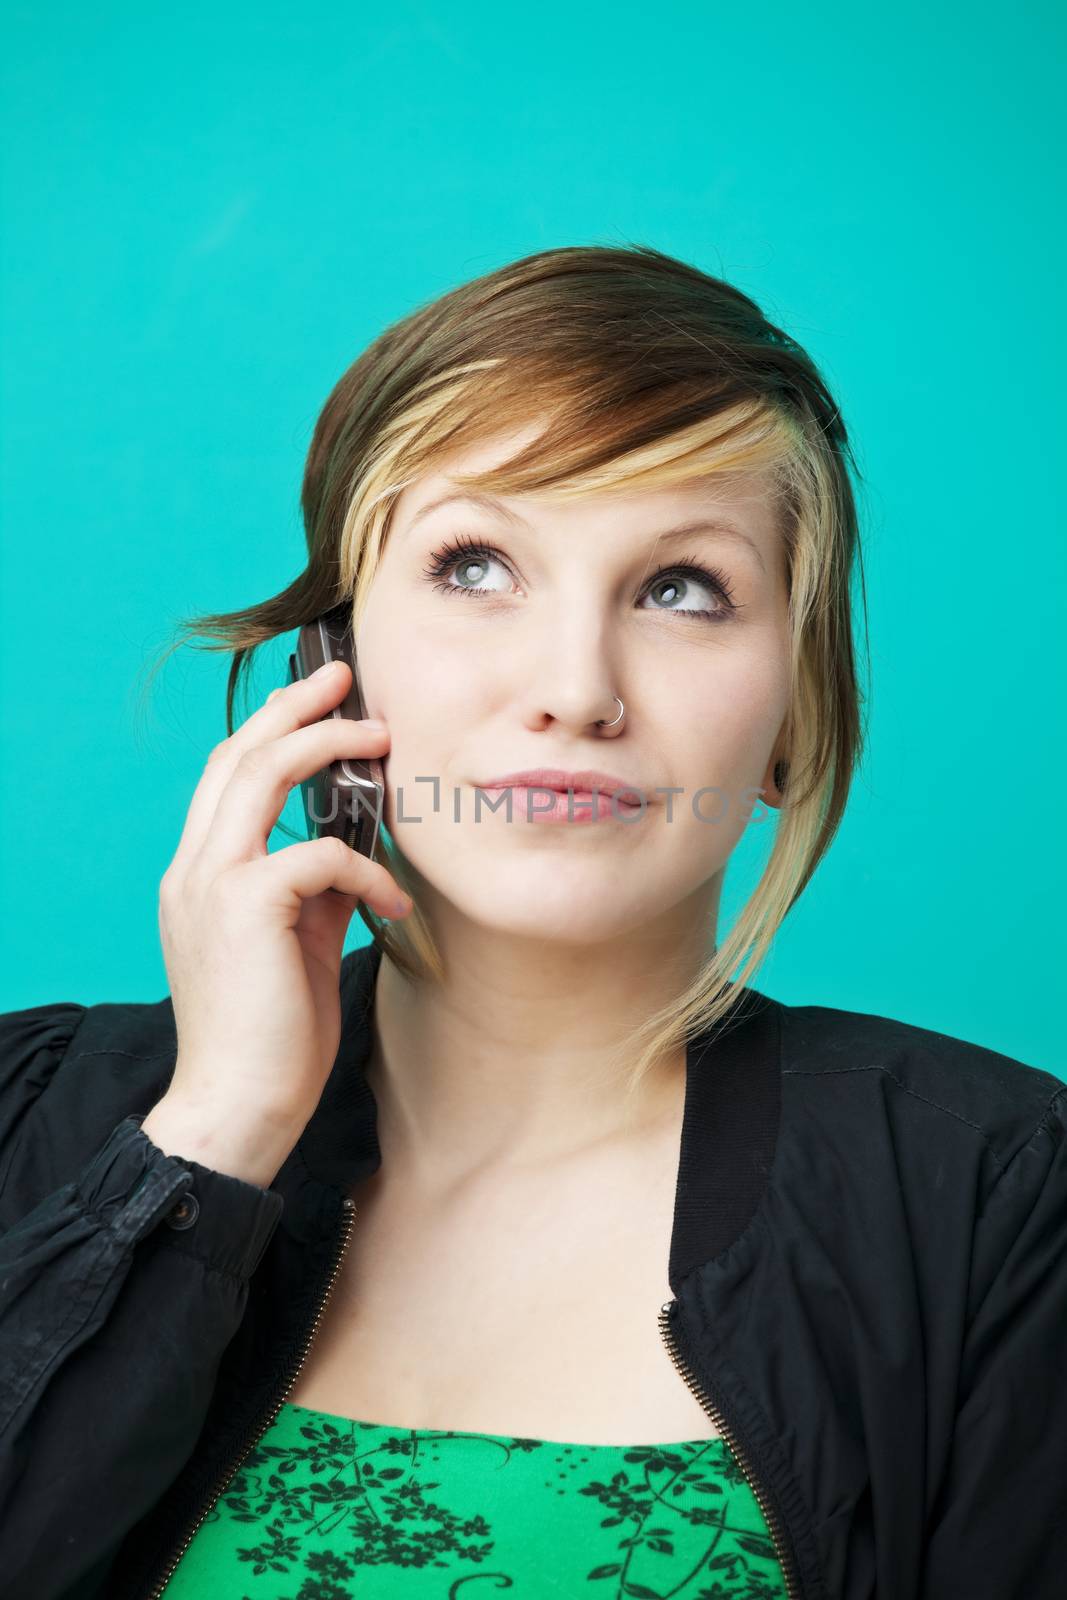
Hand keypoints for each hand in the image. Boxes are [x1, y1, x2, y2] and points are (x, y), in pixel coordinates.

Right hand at [152, 658, 407, 1144]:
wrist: (238, 1107)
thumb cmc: (271, 1035)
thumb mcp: (295, 943)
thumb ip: (313, 889)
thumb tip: (356, 850)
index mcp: (199, 874)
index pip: (226, 775)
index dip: (271, 728)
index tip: (321, 701)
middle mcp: (194, 867)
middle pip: (239, 754)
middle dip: (296, 707)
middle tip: (348, 678)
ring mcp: (210, 883)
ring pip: (263, 774)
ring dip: (328, 746)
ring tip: (382, 742)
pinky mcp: (245, 907)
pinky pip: (318, 853)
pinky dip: (367, 870)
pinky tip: (396, 906)